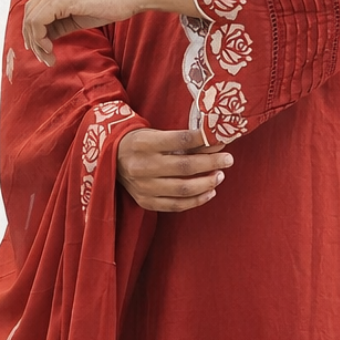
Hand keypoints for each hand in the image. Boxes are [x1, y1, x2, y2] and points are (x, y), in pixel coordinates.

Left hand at [23, 0, 143, 65]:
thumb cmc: (113, 4)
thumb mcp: (80, 15)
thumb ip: (61, 22)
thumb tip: (46, 36)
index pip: (35, 8)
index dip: (33, 31)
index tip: (41, 49)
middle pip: (29, 13)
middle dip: (32, 39)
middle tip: (43, 58)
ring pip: (31, 19)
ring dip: (36, 42)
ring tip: (48, 57)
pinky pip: (38, 21)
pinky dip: (40, 38)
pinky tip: (51, 48)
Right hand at [117, 126, 233, 211]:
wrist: (111, 159)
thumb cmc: (140, 143)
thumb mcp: (157, 135)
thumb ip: (185, 141)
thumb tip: (216, 141)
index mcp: (145, 143)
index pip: (181, 140)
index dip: (204, 140)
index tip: (221, 139)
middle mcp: (142, 166)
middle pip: (185, 167)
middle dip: (211, 163)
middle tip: (228, 160)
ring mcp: (143, 187)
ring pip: (183, 189)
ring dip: (207, 183)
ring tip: (220, 176)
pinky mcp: (145, 201)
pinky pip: (176, 205)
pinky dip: (196, 200)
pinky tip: (209, 192)